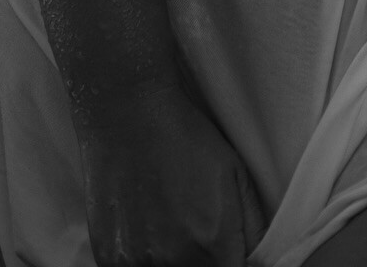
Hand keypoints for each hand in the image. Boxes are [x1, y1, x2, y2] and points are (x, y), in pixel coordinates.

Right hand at [75, 79, 267, 265]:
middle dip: (205, 262)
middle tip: (196, 231)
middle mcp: (174, 260)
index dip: (233, 264)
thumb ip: (253, 228)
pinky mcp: (109, 258)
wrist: (129, 115)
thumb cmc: (186, 138)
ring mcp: (137, 263)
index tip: (229, 252)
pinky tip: (145, 227)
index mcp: (213, 241)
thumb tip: (258, 262)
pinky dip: (143, 260)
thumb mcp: (235, 174)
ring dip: (173, 262)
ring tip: (169, 225)